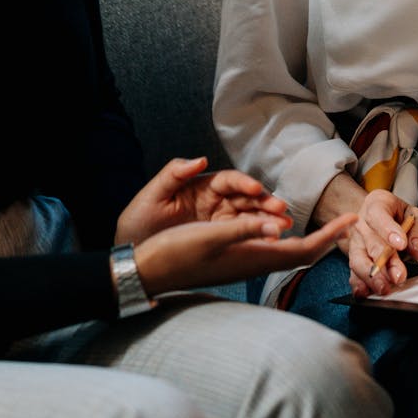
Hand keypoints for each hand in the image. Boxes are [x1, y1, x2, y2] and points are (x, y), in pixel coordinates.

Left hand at [115, 157, 290, 244]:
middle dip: (264, 201)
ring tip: (284, 225)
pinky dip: (260, 236)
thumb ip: (174, 174)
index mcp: (201, 187)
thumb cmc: (138, 223)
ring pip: (250, 216)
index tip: (255, 187)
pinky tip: (273, 240)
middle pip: (246, 197)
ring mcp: (220, 221)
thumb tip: (200, 159)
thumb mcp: (151, 197)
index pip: (229, 180)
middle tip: (280, 209)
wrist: (132, 257)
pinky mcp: (221, 240)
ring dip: (269, 219)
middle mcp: (215, 202)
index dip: (244, 182)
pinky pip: (245, 235)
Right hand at [134, 211, 358, 296]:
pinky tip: (284, 229)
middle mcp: (254, 264)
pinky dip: (288, 239)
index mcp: (254, 259)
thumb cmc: (175, 252)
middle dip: (327, 239)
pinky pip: (272, 251)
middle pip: (302, 254)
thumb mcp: (210, 235)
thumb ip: (244, 230)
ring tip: (325, 223)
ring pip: (288, 254)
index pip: (305, 251)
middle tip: (347, 221)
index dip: (330, 236)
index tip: (352, 220)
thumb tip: (278, 228)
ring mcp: (244, 264)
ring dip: (310, 239)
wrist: (147, 272)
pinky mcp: (234, 261)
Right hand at [345, 188, 417, 298]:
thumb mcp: (413, 215)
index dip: (388, 230)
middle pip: (370, 242)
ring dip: (372, 277)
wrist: (379, 218)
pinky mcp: (354, 260)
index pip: (379, 215)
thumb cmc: (397, 216)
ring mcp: (355, 243)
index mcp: (376, 204)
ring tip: (384, 288)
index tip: (401, 244)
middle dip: (385, 260)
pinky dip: (358, 284)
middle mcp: (361, 223)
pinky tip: (364, 293)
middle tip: (399, 275)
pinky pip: (353, 273)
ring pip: (358, 260)